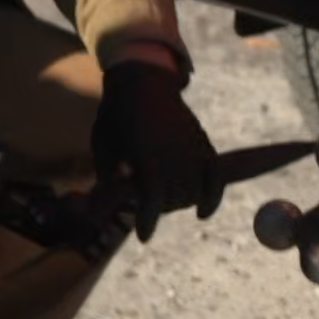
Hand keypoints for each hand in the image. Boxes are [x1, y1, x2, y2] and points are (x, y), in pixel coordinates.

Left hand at [91, 60, 220, 241]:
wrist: (142, 81)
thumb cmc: (116, 115)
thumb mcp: (102, 143)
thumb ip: (109, 175)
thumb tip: (113, 204)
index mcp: (146, 150)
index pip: (152, 196)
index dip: (149, 219)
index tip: (144, 236)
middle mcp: (173, 150)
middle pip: (173, 198)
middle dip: (157, 207)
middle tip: (143, 202)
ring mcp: (191, 145)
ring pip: (193, 191)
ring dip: (178, 202)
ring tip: (160, 196)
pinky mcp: (203, 142)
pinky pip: (216, 176)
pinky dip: (212, 196)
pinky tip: (202, 212)